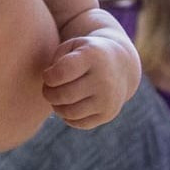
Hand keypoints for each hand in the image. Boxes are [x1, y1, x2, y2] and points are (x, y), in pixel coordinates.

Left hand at [45, 13, 142, 128]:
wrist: (120, 64)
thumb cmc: (86, 54)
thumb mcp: (72, 46)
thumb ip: (55, 60)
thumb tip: (48, 84)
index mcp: (93, 56)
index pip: (61, 73)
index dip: (48, 76)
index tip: (48, 74)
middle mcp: (103, 79)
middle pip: (64, 95)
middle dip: (49, 93)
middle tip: (48, 88)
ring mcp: (107, 99)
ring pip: (70, 112)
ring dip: (56, 107)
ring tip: (56, 97)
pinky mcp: (108, 114)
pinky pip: (79, 123)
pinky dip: (67, 117)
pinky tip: (68, 105)